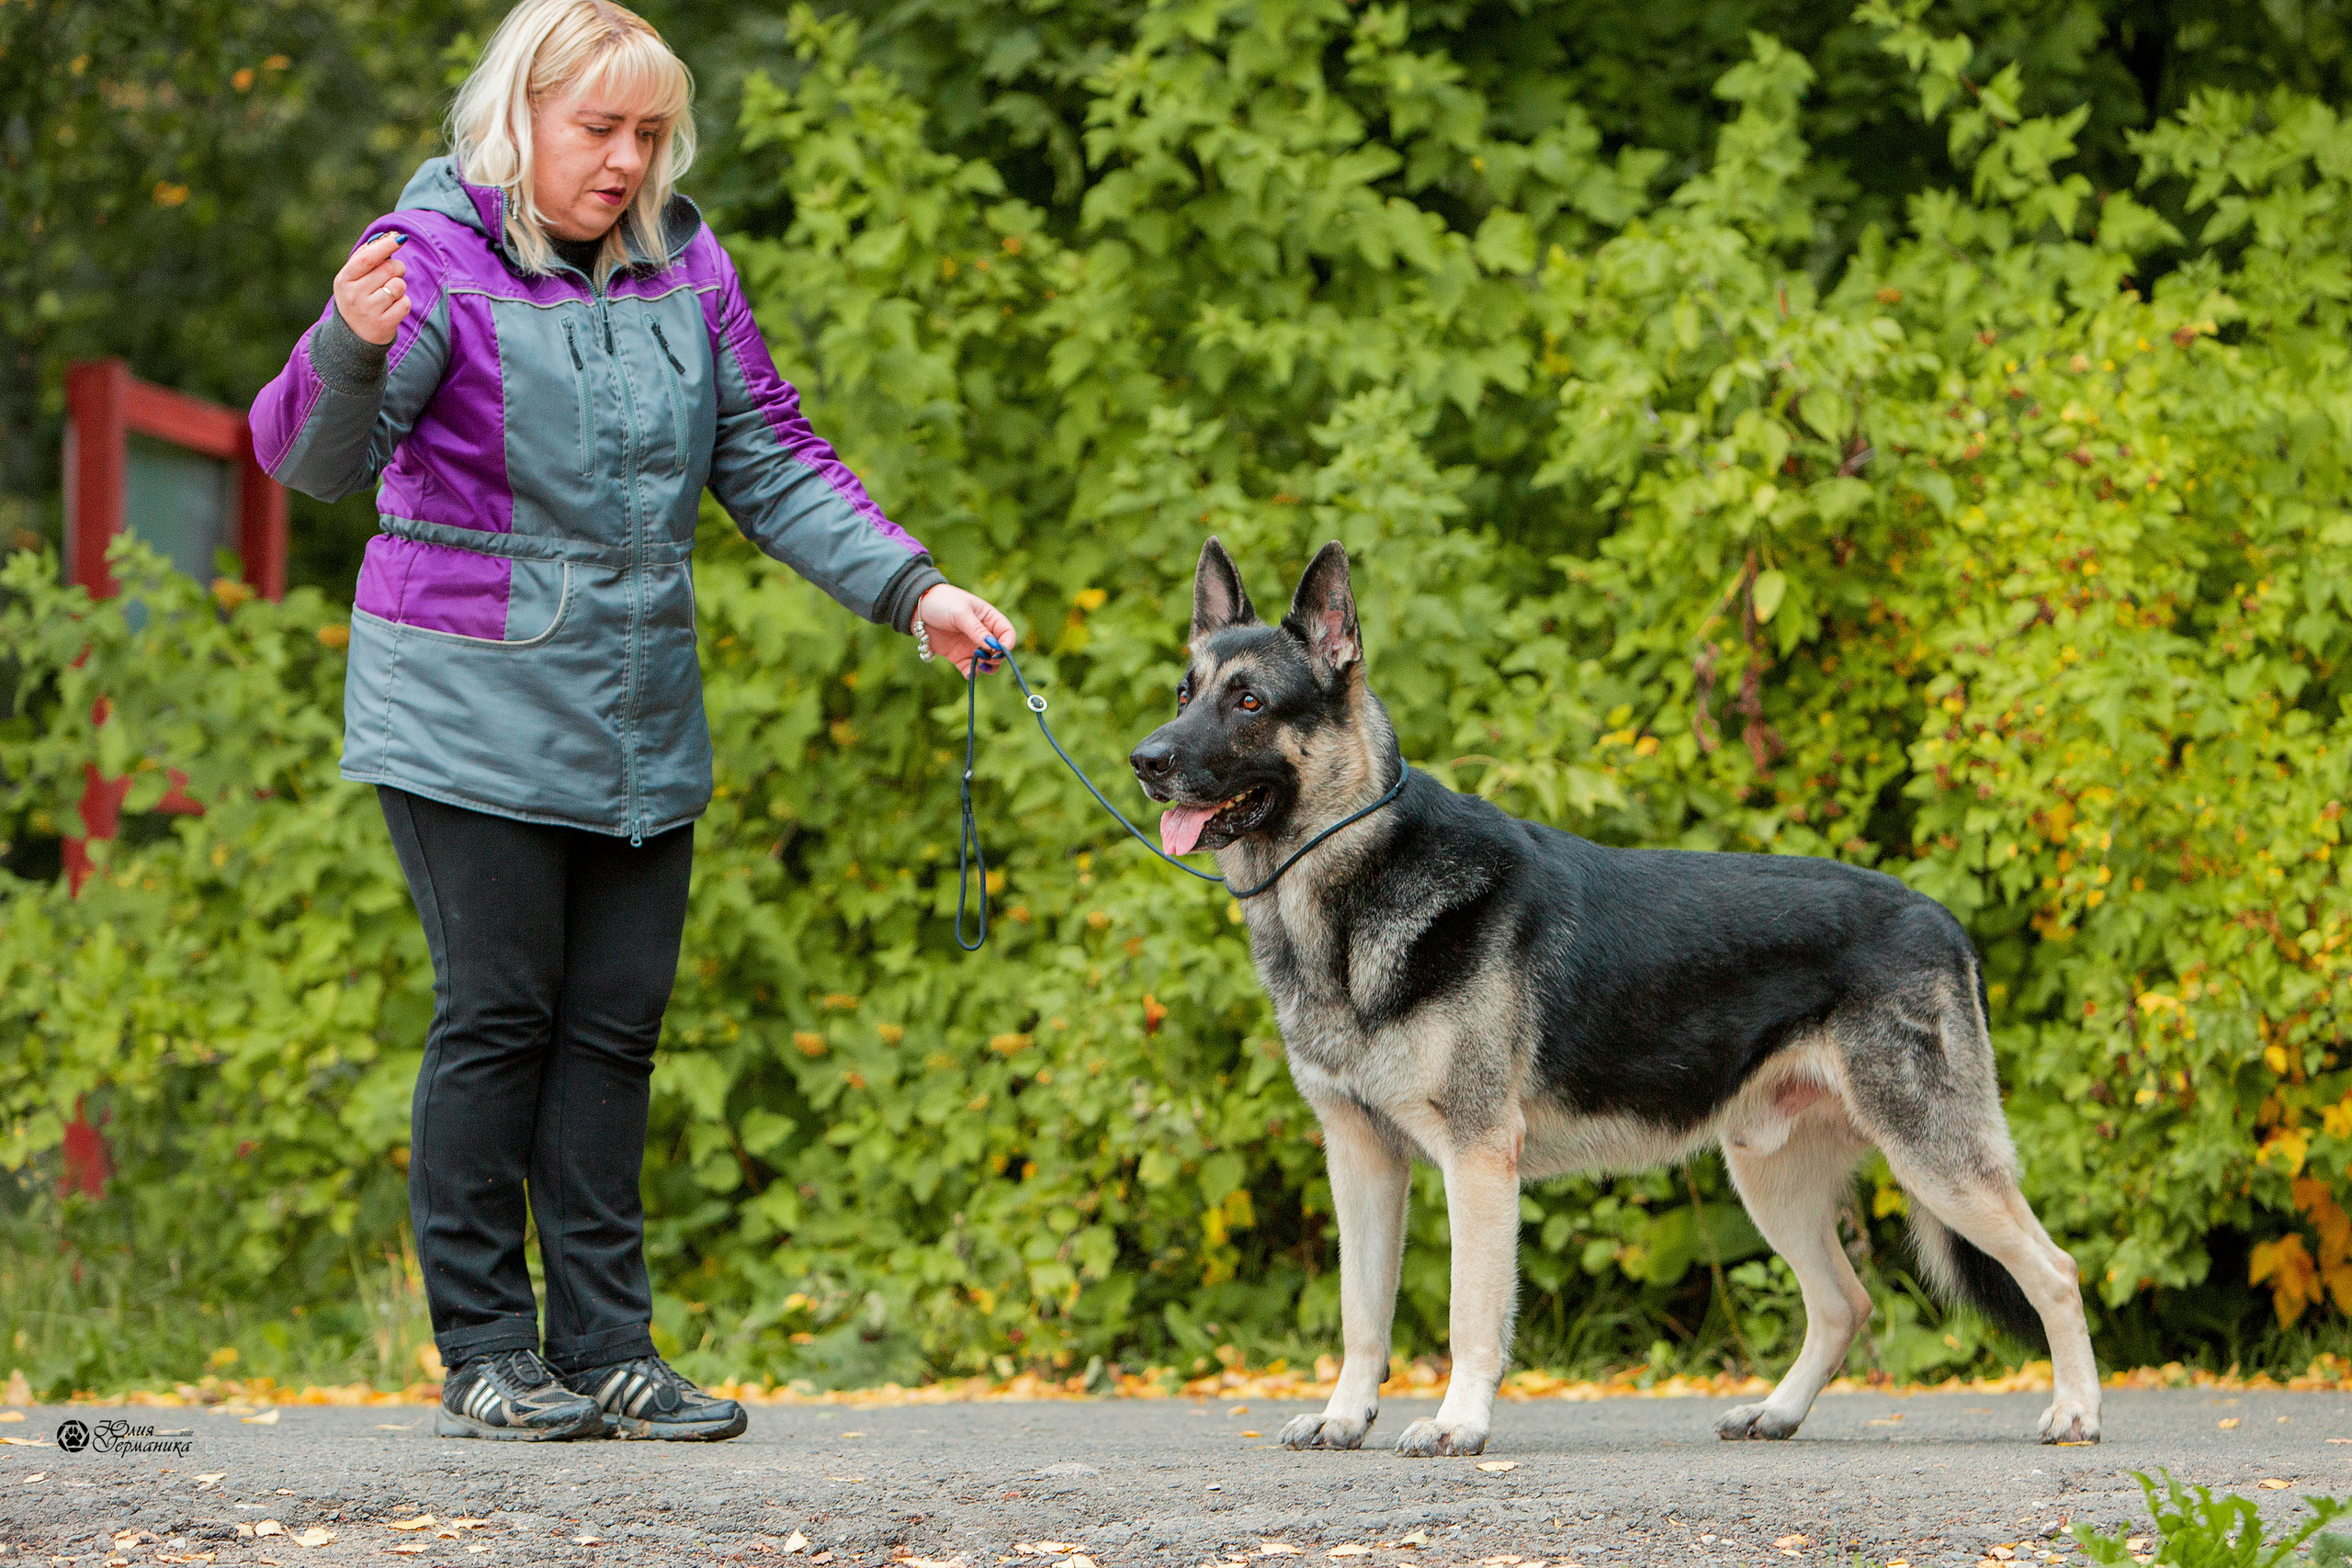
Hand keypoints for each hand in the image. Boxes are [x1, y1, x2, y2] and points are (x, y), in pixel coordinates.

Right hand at [333, 231, 409, 345]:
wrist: (354, 336)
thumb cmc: (357, 298)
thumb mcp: (353, 278)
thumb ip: (366, 256)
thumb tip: (386, 236)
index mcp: (344, 279)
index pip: (367, 258)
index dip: (385, 246)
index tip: (400, 237)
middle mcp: (354, 295)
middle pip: (389, 269)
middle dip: (397, 268)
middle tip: (394, 274)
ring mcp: (368, 310)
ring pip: (399, 285)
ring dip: (400, 287)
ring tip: (389, 294)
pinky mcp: (383, 324)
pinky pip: (405, 303)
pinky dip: (403, 303)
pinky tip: (392, 308)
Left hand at [916, 584, 1015, 676]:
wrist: (916, 609)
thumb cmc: (942, 602)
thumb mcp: (961, 613)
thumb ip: (977, 630)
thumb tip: (994, 647)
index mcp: (988, 618)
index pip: (1007, 633)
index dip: (1007, 643)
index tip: (999, 650)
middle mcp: (982, 633)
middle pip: (999, 651)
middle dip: (996, 658)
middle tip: (985, 658)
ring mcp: (970, 645)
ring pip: (986, 662)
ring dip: (986, 667)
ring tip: (978, 665)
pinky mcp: (957, 655)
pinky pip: (969, 668)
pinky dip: (971, 673)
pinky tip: (969, 673)